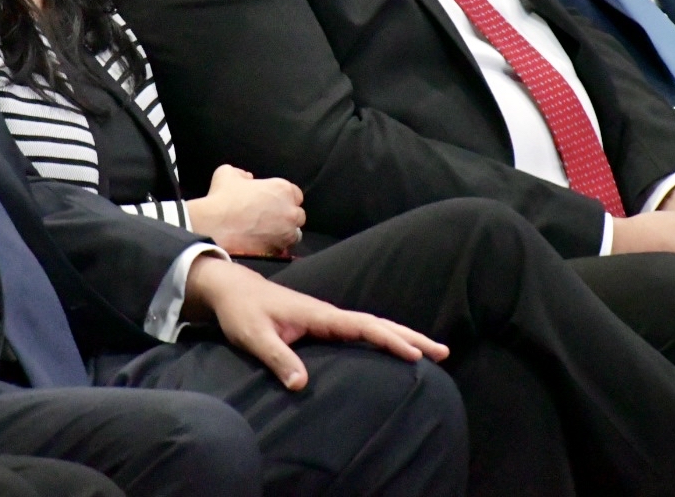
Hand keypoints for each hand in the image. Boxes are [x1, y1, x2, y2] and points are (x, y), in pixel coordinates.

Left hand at [182, 256, 447, 389]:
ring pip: (372, 325)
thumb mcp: (254, 337)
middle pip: (377, 324)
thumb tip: (301, 384)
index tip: (414, 354)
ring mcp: (327, 318)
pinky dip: (382, 337)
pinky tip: (393, 348)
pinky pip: (360, 330)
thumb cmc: (242, 312)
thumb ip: (278, 358)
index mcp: (318, 314)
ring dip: (401, 336)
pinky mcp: (322, 323)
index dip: (389, 340)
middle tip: (443, 352)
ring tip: (430, 351)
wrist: (232, 290)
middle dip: (410, 337)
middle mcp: (328, 314)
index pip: (362, 326)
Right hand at [185, 165, 304, 255]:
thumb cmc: (222, 196)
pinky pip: (282, 249)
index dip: (284, 198)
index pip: (296, 194)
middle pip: (298, 215)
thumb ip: (242, 174)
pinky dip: (275, 246)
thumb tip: (247, 179)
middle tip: (271, 218)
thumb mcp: (228, 173)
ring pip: (294, 234)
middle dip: (287, 216)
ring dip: (285, 233)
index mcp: (282, 189)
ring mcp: (285, 232)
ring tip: (269, 234)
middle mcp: (290, 210)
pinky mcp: (277, 249)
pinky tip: (263, 244)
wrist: (213, 224)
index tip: (273, 202)